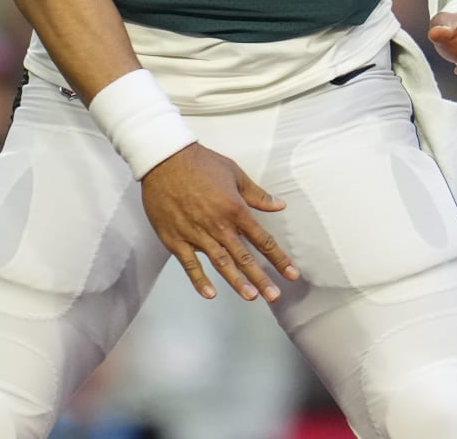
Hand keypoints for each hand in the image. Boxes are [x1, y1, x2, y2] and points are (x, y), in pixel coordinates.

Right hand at [140, 143, 299, 302]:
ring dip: (236, 282)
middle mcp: (218, 225)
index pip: (262, 240)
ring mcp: (196, 234)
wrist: (164, 159)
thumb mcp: (234, 173)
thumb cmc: (200, 163)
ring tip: (251, 297)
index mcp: (235, 209)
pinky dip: (199, 280)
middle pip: (244, 257)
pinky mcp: (175, 239)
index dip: (278, 259)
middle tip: (275, 296)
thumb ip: (257, 194)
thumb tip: (280, 205)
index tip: (292, 274)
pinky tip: (210, 293)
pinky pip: (189, 264)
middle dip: (261, 278)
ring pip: (220, 263)